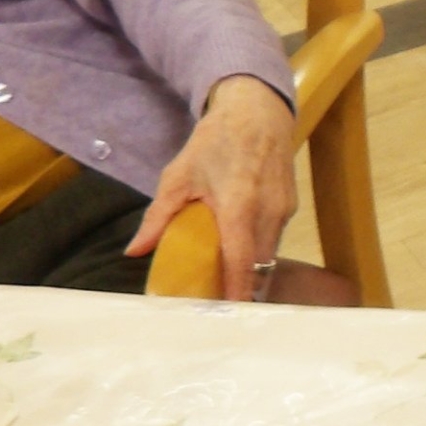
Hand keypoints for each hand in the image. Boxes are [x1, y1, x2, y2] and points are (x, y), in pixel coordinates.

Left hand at [127, 75, 296, 300]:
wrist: (258, 111)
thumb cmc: (216, 141)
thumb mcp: (178, 176)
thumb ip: (158, 217)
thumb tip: (135, 252)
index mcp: (239, 206)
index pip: (241, 261)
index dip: (236, 291)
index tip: (226, 314)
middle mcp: (268, 212)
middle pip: (258, 265)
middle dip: (241, 287)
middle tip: (215, 301)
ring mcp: (284, 210)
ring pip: (268, 254)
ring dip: (250, 269)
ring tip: (226, 279)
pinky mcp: (290, 207)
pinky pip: (274, 239)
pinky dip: (257, 250)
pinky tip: (239, 248)